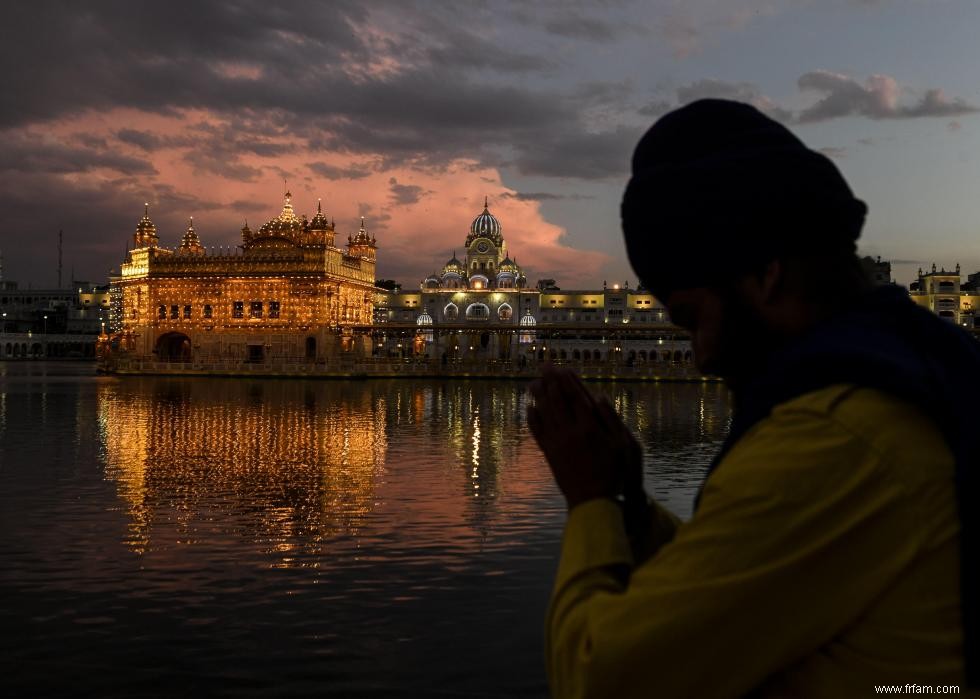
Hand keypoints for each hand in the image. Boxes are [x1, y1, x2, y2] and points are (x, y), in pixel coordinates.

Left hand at [528, 366, 643, 508]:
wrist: (594, 501)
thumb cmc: (614, 474)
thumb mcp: (623, 446)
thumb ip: (611, 420)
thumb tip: (599, 397)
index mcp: (590, 428)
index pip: (576, 398)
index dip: (568, 382)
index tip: (562, 368)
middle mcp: (571, 433)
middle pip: (558, 401)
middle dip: (551, 382)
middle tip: (544, 367)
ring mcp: (558, 443)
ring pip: (545, 414)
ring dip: (539, 395)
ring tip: (534, 381)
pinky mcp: (550, 454)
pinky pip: (538, 433)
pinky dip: (533, 419)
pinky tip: (530, 408)